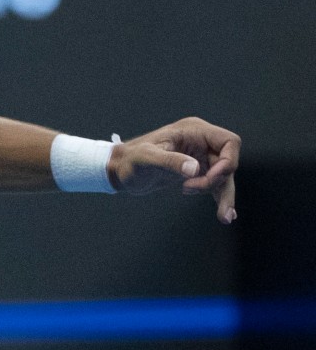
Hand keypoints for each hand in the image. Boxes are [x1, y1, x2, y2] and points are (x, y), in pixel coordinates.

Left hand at [108, 117, 239, 223]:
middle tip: (188, 190)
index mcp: (193, 131)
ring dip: (224, 196)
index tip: (208, 177)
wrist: (120, 170)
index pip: (229, 141)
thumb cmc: (130, 160)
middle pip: (227, 161)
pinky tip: (226, 215)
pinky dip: (220, 198)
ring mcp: (200, 157)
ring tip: (224, 218)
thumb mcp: (146, 159)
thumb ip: (170, 162)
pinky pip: (215, 185)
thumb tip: (194, 169)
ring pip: (224, 177)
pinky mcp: (196, 172)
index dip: (227, 161)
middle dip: (216, 180)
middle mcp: (201, 142)